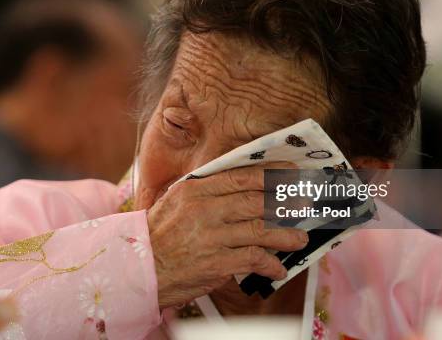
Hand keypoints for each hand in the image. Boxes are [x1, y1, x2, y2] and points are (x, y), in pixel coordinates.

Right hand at [147, 162, 307, 308]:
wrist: (137, 267)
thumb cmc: (159, 234)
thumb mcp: (176, 201)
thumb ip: (206, 192)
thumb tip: (242, 187)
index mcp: (195, 189)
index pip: (240, 176)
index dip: (271, 174)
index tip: (292, 173)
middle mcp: (205, 209)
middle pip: (255, 201)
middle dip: (285, 202)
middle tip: (304, 205)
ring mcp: (211, 236)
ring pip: (260, 230)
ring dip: (285, 235)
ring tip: (300, 239)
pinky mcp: (216, 263)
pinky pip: (252, 259)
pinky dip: (270, 264)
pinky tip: (278, 268)